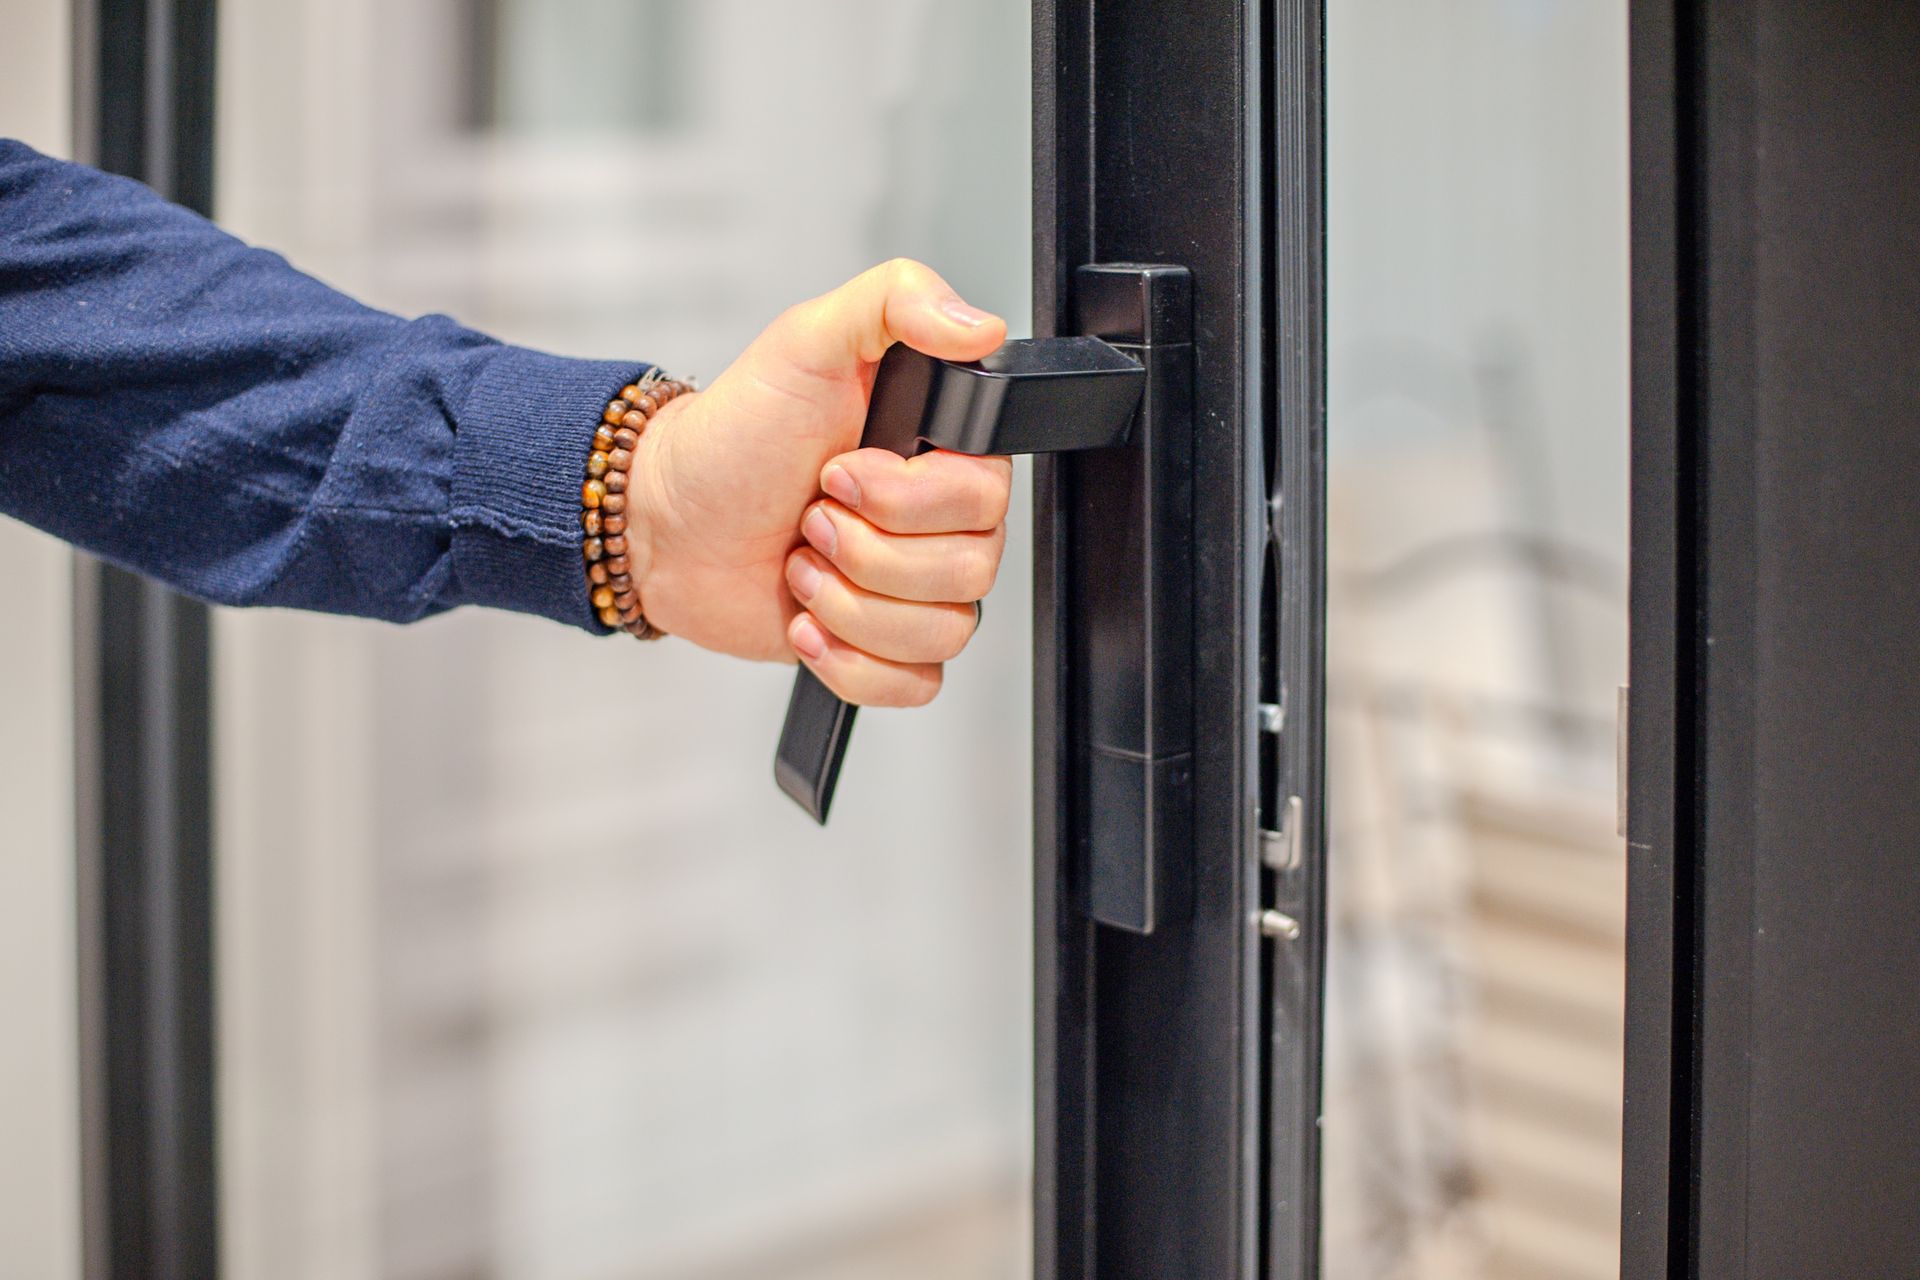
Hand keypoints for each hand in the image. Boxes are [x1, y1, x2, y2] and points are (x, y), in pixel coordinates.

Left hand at [629, 259, 1011, 705]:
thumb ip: (896, 300)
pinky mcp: (880, 647)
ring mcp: (911, 590)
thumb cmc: (732, 436)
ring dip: (851, 606)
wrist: (662, 520)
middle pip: (970, 572)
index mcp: (940, 452)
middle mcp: (937, 523)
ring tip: (801, 564)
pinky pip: (915, 684)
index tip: (841, 472)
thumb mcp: (805, 341)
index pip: (988, 498)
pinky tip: (808, 621)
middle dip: (867, 552)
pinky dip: (853, 662)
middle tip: (811, 516)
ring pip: (944, 632)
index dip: (909, 499)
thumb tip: (979, 325)